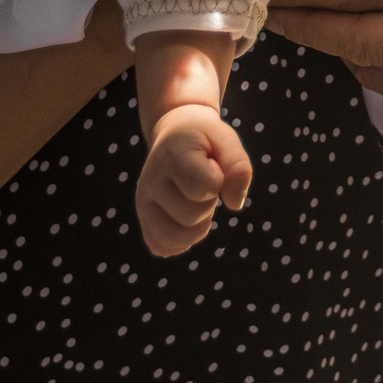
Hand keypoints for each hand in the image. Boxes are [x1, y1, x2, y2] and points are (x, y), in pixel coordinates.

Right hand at [137, 104, 251, 255]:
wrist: (175, 136)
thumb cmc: (206, 141)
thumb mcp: (227, 140)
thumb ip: (238, 167)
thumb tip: (234, 204)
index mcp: (173, 154)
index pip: (202, 187)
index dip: (218, 182)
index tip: (213, 166)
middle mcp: (150, 179)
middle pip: (191, 216)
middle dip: (209, 204)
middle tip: (205, 184)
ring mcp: (143, 201)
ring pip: (174, 238)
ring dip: (197, 227)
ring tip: (197, 204)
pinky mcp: (143, 219)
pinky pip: (161, 247)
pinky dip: (181, 242)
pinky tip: (187, 223)